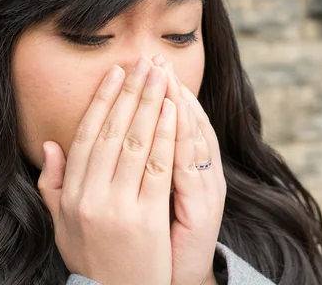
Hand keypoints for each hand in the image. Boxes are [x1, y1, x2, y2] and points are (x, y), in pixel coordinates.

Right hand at [38, 57, 175, 284]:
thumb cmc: (92, 259)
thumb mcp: (61, 225)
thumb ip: (53, 186)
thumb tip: (50, 145)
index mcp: (71, 195)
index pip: (86, 136)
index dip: (102, 101)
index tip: (116, 73)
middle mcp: (90, 197)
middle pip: (112, 132)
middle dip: (131, 93)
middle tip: (144, 62)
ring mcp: (118, 207)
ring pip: (135, 143)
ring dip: (149, 104)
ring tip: (160, 75)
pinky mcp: (146, 218)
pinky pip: (158, 167)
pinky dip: (166, 136)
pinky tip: (173, 110)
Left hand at [152, 56, 226, 284]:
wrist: (179, 277)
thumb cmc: (158, 240)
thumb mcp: (150, 201)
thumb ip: (142, 169)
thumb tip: (115, 140)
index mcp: (189, 169)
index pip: (175, 122)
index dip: (162, 95)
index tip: (145, 68)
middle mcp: (202, 172)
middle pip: (187, 121)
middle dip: (169, 88)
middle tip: (156, 58)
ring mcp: (206, 186)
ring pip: (195, 134)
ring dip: (180, 102)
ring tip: (165, 74)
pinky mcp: (204, 203)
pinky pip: (192, 163)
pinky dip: (183, 136)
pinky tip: (174, 112)